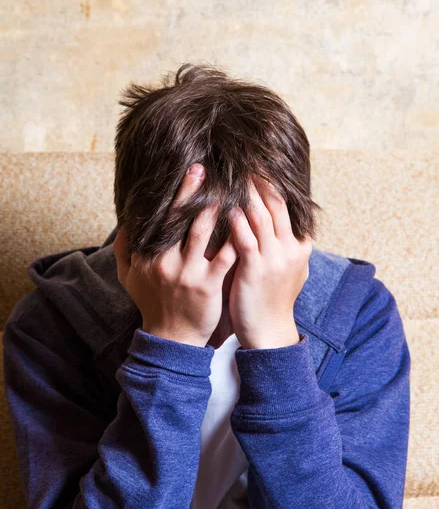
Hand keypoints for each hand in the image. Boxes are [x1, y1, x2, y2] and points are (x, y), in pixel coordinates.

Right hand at [112, 164, 238, 346]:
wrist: (171, 338)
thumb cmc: (152, 304)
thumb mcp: (128, 278)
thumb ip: (123, 250)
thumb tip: (125, 223)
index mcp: (146, 256)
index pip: (157, 219)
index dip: (170, 196)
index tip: (182, 175)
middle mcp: (164, 261)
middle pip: (178, 219)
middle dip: (190, 192)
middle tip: (202, 169)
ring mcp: (187, 274)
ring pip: (201, 233)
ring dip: (214, 209)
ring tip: (227, 188)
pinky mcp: (208, 286)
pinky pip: (224, 257)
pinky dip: (234, 239)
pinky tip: (245, 223)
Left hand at [227, 174, 311, 349]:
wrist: (268, 331)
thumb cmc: (272, 298)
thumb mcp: (288, 268)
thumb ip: (284, 244)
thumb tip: (279, 222)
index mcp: (299, 245)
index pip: (288, 206)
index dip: (273, 184)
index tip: (258, 164)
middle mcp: (291, 248)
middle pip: (276, 204)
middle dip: (260, 180)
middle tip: (244, 158)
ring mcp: (275, 259)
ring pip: (261, 216)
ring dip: (245, 194)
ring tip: (231, 174)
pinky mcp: (256, 270)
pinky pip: (245, 239)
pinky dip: (237, 221)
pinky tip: (226, 207)